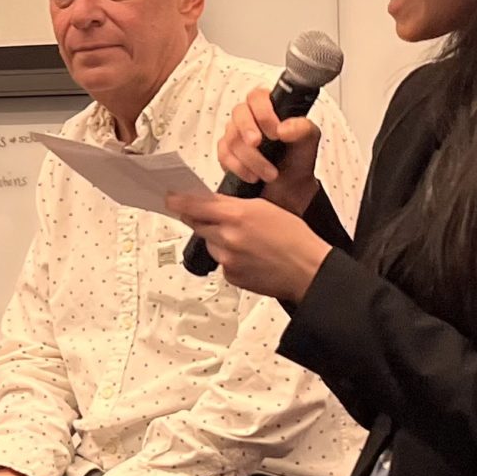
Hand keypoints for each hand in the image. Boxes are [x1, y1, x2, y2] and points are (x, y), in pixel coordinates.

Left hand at [168, 190, 331, 304]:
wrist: (307, 269)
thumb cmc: (294, 238)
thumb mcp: (265, 208)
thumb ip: (234, 206)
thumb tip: (213, 205)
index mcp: (237, 215)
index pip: (195, 205)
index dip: (179, 201)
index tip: (169, 199)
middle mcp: (228, 237)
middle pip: (198, 224)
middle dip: (202, 220)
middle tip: (219, 220)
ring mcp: (228, 259)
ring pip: (210, 244)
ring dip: (219, 240)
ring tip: (247, 242)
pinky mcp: (231, 276)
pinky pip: (221, 262)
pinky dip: (230, 258)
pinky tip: (250, 257)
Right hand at [217, 87, 320, 215]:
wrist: (290, 187)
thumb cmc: (297, 159)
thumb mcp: (309, 141)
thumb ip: (303, 129)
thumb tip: (284, 128)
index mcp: (270, 107)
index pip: (258, 97)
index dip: (263, 113)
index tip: (275, 132)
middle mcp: (250, 117)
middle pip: (239, 113)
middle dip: (248, 130)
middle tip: (258, 143)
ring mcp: (236, 133)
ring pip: (232, 137)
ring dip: (251, 158)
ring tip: (270, 173)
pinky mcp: (227, 152)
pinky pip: (224, 155)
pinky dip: (239, 168)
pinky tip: (253, 176)